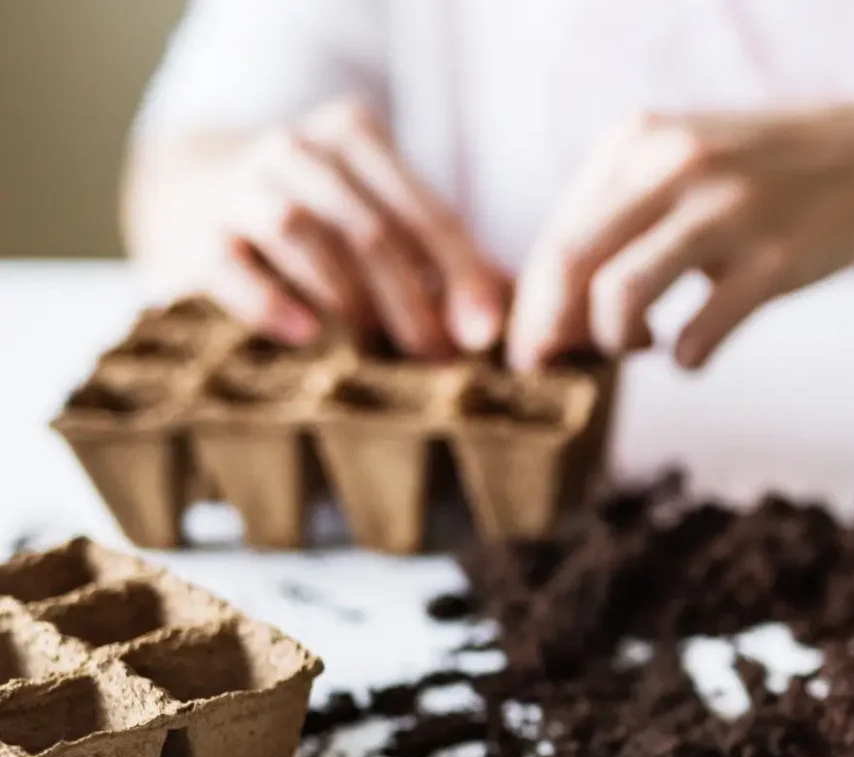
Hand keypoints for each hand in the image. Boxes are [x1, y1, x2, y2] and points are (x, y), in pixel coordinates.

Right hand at [193, 98, 506, 354]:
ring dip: (348, 297)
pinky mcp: (194, 231)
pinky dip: (268, 299)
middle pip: (368, 227)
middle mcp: (297, 147)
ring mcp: (240, 184)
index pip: (424, 210)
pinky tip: (304, 333)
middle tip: (435, 358)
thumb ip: (438, 259)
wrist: (194, 192)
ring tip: (377, 348)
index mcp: (356, 137)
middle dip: (411, 300)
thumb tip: (495, 325)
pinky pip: (229, 264)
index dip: (460, 274)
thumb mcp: (379, 218)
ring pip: (300, 230)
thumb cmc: (321, 223)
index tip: (483, 334)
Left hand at [508, 107, 853, 370]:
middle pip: (569, 264)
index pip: (558, 231)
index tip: (536, 344)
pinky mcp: (775, 259)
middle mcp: (674, 164)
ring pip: (618, 296)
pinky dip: (686, 358)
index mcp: (640, 139)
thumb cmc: (771, 175)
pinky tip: (694, 354)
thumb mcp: (687, 159)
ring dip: (616, 341)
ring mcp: (727, 211)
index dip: (534, 302)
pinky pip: (699, 331)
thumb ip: (625, 210)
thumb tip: (558, 299)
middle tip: (556, 367)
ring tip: (641, 345)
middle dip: (550, 330)